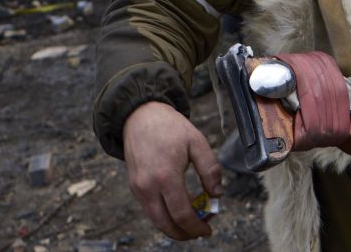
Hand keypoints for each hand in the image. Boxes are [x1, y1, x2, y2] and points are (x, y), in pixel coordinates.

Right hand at [123, 101, 222, 239]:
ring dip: (174, 227)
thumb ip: (210, 169)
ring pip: (156, 220)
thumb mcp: (197, 142)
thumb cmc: (171, 128)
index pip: (182, 214)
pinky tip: (179, 207)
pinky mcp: (134, 187)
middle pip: (166, 225)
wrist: (140, 116)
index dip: (196, 227)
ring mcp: (138, 189)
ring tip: (192, 220)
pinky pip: (150, 209)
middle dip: (185, 233)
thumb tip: (216, 194)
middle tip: (201, 230)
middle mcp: (148, 186)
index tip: (208, 229)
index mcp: (166, 175)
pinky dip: (164, 215)